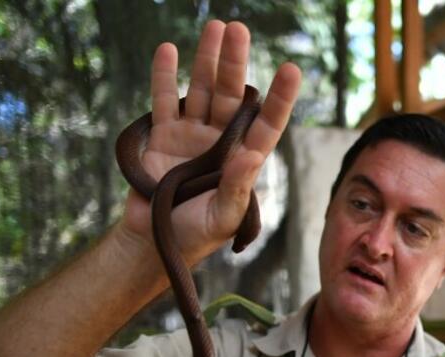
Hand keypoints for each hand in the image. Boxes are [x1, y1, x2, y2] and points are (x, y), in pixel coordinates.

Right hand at [120, 20, 300, 264]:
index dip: (280, 99)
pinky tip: (169, 50)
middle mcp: (220, 142)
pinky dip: (164, 76)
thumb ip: (238, 188)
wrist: (153, 241)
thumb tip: (253, 155)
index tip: (291, 70)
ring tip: (215, 28)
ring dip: (207, 60)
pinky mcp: (162, 135)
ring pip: (201, 90)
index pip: (266, 124)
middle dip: (235, 63)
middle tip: (239, 30)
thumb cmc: (195, 235)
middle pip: (231, 95)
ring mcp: (191, 135)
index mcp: (242, 160)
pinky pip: (164, 100)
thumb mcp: (224, 217)